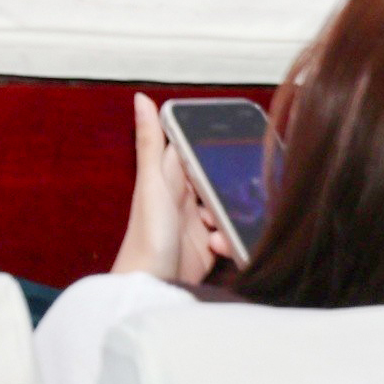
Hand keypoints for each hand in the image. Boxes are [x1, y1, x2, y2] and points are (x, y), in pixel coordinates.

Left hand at [110, 96, 234, 284]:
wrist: (151, 286)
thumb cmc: (146, 236)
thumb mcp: (152, 183)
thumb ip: (150, 143)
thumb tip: (140, 97)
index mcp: (166, 179)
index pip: (190, 151)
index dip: (209, 143)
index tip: (235, 136)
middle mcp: (181, 199)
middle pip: (214, 181)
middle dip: (230, 185)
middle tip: (243, 190)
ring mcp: (195, 225)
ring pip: (225, 209)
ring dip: (230, 217)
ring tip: (218, 227)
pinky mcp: (207, 249)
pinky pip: (228, 237)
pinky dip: (230, 240)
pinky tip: (220, 247)